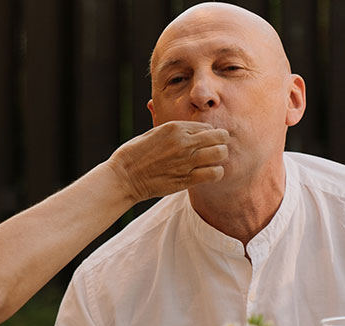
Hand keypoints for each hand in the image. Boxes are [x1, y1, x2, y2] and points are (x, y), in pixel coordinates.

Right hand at [105, 121, 228, 201]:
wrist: (124, 177)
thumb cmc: (134, 155)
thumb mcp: (153, 133)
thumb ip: (173, 130)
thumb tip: (190, 130)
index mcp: (175, 127)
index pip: (208, 127)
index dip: (209, 135)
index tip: (204, 143)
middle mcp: (183, 142)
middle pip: (220, 137)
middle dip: (220, 143)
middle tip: (214, 150)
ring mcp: (186, 161)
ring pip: (220, 154)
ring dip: (219, 158)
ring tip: (212, 162)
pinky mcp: (186, 179)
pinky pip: (214, 173)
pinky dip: (215, 173)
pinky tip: (207, 174)